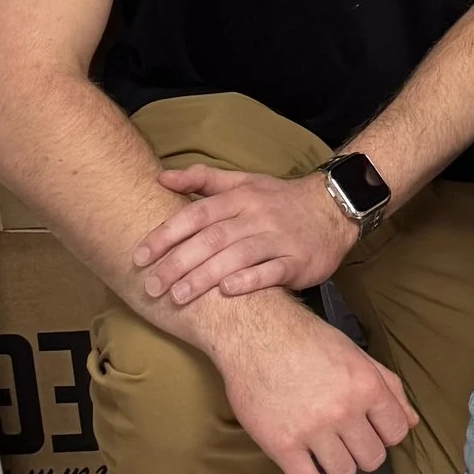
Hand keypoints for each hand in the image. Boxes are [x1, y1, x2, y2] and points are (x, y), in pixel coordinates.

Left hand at [132, 165, 358, 308]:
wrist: (334, 207)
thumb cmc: (278, 200)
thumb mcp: (243, 182)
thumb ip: (202, 179)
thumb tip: (160, 177)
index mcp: (240, 197)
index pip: (197, 214)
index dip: (166, 234)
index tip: (139, 256)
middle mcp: (257, 215)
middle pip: (212, 238)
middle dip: (178, 262)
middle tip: (151, 286)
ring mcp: (278, 238)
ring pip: (237, 255)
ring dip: (205, 276)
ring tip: (178, 296)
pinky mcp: (298, 260)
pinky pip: (271, 270)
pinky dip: (249, 280)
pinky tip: (227, 291)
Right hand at [214, 301, 415, 473]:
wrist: (256, 334)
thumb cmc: (307, 341)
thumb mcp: (356, 354)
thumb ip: (389, 387)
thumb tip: (412, 421)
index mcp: (366, 385)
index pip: (397, 432)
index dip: (386, 434)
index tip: (371, 430)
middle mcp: (343, 410)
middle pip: (373, 458)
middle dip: (363, 452)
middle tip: (347, 441)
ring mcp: (312, 430)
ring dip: (338, 468)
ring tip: (326, 452)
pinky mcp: (282, 445)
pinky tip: (311, 470)